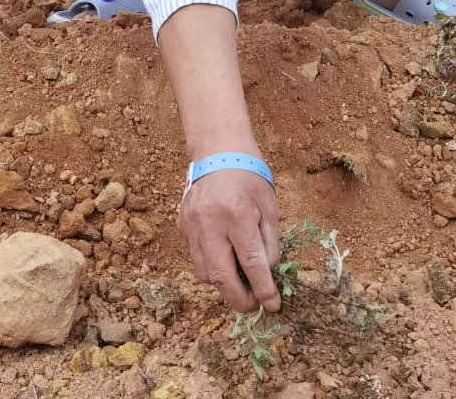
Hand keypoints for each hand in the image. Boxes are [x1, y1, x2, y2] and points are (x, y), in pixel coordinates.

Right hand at [178, 168, 280, 313]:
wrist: (218, 151)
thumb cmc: (250, 178)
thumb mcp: (269, 207)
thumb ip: (270, 244)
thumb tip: (268, 276)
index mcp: (237, 215)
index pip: (252, 264)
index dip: (264, 290)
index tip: (273, 305)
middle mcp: (210, 223)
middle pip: (222, 277)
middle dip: (239, 299)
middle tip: (253, 305)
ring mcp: (191, 225)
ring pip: (205, 273)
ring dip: (224, 284)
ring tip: (240, 280)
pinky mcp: (182, 226)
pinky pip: (196, 257)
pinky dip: (212, 266)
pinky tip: (224, 257)